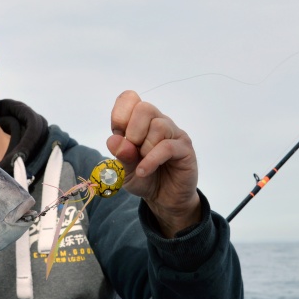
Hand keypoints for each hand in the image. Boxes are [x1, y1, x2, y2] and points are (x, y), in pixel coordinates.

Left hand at [106, 90, 200, 237]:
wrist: (164, 199)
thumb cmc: (144, 178)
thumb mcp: (124, 170)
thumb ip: (120, 154)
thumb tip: (113, 139)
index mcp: (140, 122)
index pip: (130, 99)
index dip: (120, 114)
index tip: (117, 133)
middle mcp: (158, 122)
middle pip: (145, 108)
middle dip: (133, 132)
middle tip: (132, 151)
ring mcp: (173, 134)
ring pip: (158, 126)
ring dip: (145, 148)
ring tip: (142, 164)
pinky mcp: (185, 148)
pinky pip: (168, 146)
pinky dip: (152, 160)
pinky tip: (144, 171)